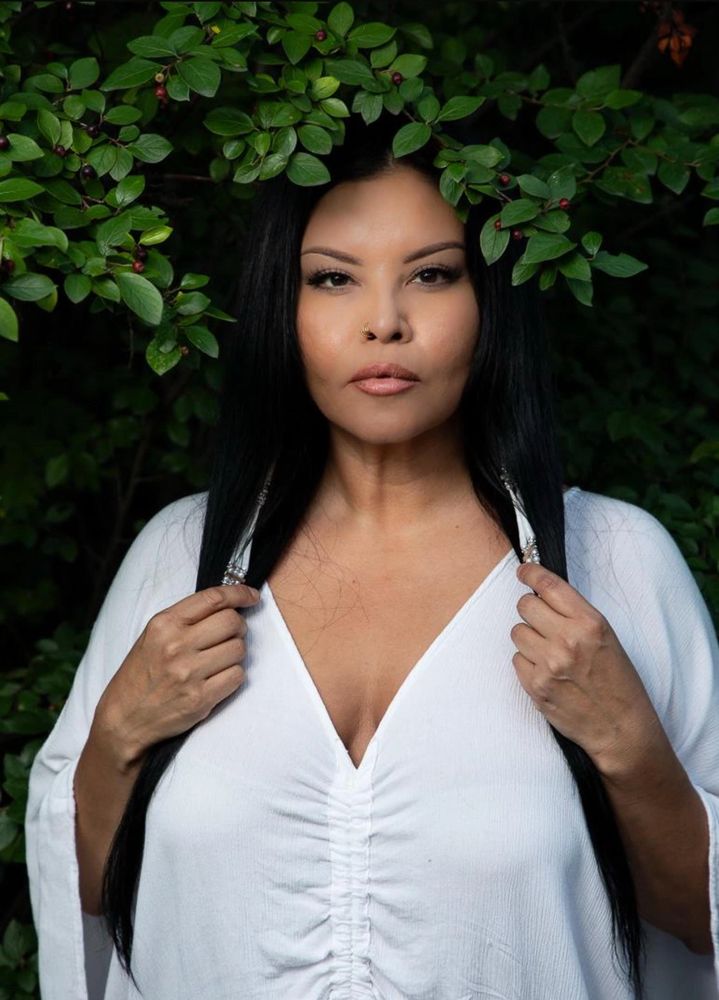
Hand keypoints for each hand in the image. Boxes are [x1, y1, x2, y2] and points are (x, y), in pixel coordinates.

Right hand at [93, 583, 260, 766]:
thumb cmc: (141, 675)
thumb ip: (187, 619)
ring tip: (217, 661)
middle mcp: (177, 645)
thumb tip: (229, 606)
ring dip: (235, 654)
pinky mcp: (200, 698)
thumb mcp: (154, 636)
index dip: (239, 593)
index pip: (214, 599)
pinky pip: (237, 676)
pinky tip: (217, 678)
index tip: (252, 596)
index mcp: (164, 624)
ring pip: (239, 649)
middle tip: (230, 635)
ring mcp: (189, 673)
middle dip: (238, 627)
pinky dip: (233, 676)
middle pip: (232, 622)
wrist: (124, 718)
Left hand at [510, 562, 664, 774]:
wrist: (620, 728)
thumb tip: (540, 593)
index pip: (549, 585)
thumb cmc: (618, 681)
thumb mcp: (607, 637)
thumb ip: (575, 614)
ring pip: (517, 632)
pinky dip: (527, 663)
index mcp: (590, 623)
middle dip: (531, 610)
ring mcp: (549, 664)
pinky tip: (547, 672)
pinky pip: (516, 659)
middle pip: (525, 605)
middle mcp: (568, 640)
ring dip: (528, 638)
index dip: (531, 573)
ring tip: (549, 653)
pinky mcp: (535, 686)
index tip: (523, 571)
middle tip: (543, 623)